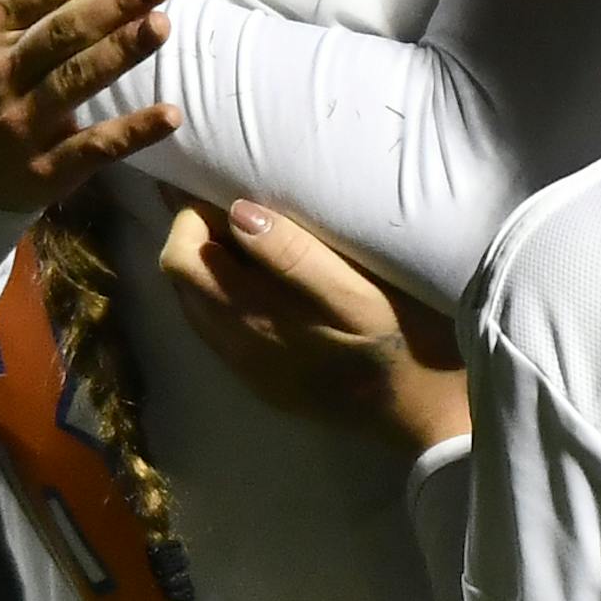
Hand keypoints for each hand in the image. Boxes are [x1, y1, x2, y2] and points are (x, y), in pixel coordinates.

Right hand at [0, 0, 182, 212]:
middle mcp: (1, 70)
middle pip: (63, 31)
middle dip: (113, 4)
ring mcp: (21, 121)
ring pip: (75, 83)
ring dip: (120, 54)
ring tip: (165, 27)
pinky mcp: (45, 168)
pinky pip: (92, 148)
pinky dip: (131, 133)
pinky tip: (172, 114)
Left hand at [159, 198, 469, 450]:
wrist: (420, 412)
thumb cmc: (400, 341)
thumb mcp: (357, 295)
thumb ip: (296, 257)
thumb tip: (237, 213)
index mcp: (254, 321)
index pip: (183, 261)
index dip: (191, 217)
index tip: (223, 188)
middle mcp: (236, 347)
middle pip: (180, 282)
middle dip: (196, 236)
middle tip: (233, 203)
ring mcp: (245, 368)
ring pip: (194, 305)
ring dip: (208, 266)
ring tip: (245, 234)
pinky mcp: (259, 380)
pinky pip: (216, 327)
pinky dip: (221, 293)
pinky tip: (259, 279)